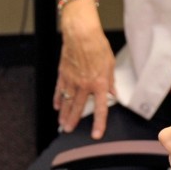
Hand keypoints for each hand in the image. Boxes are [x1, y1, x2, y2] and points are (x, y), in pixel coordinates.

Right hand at [54, 2, 115, 138]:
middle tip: (69, 130)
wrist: (81, 34)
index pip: (100, 109)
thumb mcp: (110, 64)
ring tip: (62, 123)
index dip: (99, 124)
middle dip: (73, 121)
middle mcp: (84, 85)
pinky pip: (59, 90)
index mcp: (99, 84)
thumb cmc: (97, 46)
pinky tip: (57, 106)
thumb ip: (111, 81)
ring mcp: (72, 81)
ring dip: (64, 114)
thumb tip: (113, 93)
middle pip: (78, 108)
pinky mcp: (63, 74)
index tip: (96, 134)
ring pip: (67, 102)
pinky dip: (58, 99)